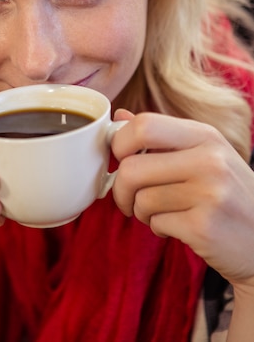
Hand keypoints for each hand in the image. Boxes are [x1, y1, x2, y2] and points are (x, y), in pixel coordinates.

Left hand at [111, 110, 253, 286]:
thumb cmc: (227, 193)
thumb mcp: (203, 154)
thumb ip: (160, 136)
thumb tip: (119, 116)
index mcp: (205, 135)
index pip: (144, 125)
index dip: (120, 142)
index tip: (120, 159)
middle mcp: (209, 160)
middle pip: (132, 167)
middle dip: (120, 188)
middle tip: (127, 197)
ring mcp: (209, 194)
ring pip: (141, 200)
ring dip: (142, 212)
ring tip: (163, 213)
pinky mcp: (204, 228)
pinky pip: (156, 223)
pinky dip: (158, 228)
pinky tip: (178, 227)